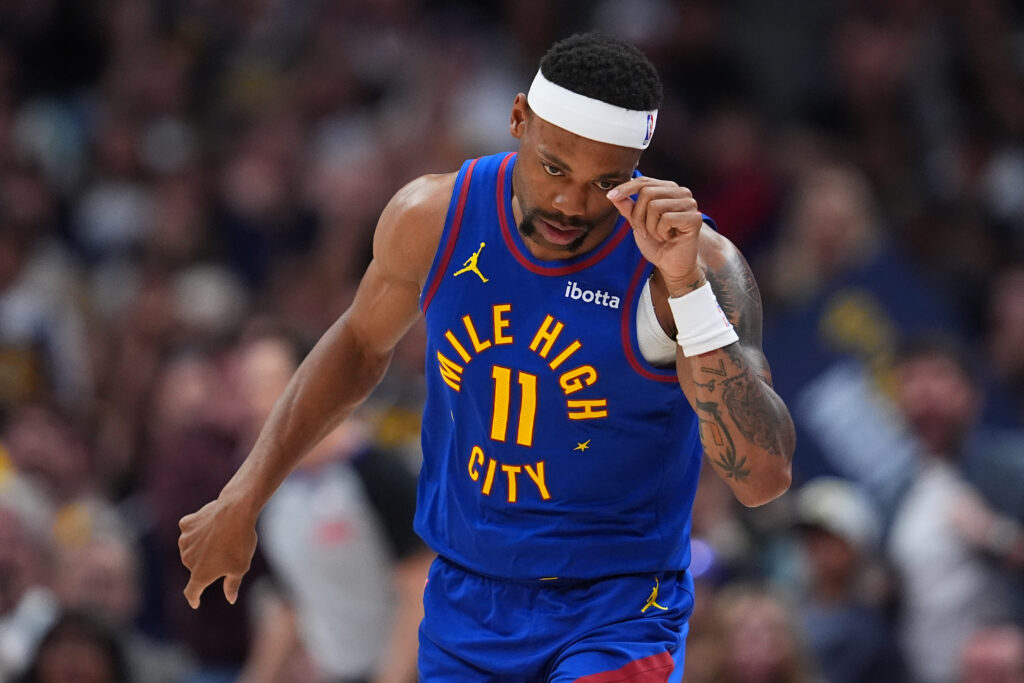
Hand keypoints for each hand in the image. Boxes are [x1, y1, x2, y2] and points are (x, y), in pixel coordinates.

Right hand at [178, 496, 258, 607]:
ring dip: (203, 546)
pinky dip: (199, 529)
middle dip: (208, 562)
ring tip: (222, 535)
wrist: (236, 511)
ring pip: (192, 548)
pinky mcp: (186, 524)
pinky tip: (212, 523)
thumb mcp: (241, 567)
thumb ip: (232, 585)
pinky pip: (191, 530)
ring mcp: (185, 541)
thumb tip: (231, 599)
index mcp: (201, 574)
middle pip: (196, 566)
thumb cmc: (241, 542)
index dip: (194, 598)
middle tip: (227, 549)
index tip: (195, 602)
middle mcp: (188, 560)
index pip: (191, 592)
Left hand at [607, 177, 704, 294]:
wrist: (670, 264)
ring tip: (657, 235)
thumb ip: (627, 208)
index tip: (610, 196)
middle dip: (638, 216)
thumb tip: (613, 194)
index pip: (644, 181)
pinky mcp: (695, 218)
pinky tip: (667, 238)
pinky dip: (661, 232)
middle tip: (643, 232)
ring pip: (655, 206)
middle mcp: (681, 192)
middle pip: (647, 192)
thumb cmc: (656, 243)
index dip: (626, 188)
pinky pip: (667, 219)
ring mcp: (690, 204)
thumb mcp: (636, 223)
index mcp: (667, 189)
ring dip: (649, 226)